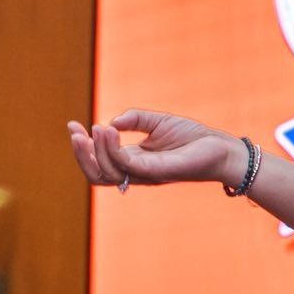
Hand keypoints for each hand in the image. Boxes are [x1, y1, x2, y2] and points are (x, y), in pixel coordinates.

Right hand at [65, 110, 242, 188]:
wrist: (221, 148)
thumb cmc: (192, 137)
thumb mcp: (158, 122)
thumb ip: (135, 119)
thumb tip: (112, 121)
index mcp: (134, 162)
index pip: (100, 162)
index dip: (82, 147)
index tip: (72, 125)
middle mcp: (136, 172)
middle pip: (97, 174)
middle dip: (81, 155)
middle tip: (76, 132)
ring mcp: (146, 174)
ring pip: (108, 173)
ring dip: (95, 151)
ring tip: (95, 128)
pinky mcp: (158, 172)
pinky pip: (128, 165)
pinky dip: (113, 149)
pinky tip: (108, 130)